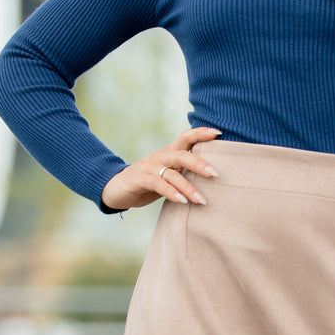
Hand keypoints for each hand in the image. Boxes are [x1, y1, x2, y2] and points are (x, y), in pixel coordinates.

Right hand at [100, 127, 221, 210]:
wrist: (116, 189)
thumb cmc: (147, 183)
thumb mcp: (167, 175)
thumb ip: (184, 172)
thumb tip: (211, 177)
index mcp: (168, 153)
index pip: (186, 137)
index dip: (200, 133)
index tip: (218, 133)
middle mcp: (159, 157)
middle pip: (182, 155)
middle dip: (199, 164)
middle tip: (216, 174)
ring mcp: (149, 167)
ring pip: (172, 174)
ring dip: (188, 188)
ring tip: (202, 200)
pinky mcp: (139, 180)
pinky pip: (158, 184)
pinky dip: (171, 192)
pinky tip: (182, 201)